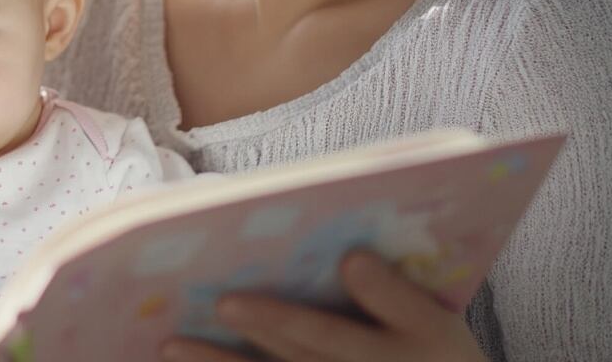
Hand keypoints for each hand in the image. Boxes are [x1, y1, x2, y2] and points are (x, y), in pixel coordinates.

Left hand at [159, 251, 488, 361]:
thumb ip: (392, 295)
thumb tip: (350, 259)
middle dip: (233, 339)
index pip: (317, 336)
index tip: (228, 301)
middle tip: (184, 321)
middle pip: (282, 358)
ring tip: (170, 347)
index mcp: (375, 354)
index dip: (274, 319)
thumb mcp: (435, 326)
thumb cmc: (441, 359)